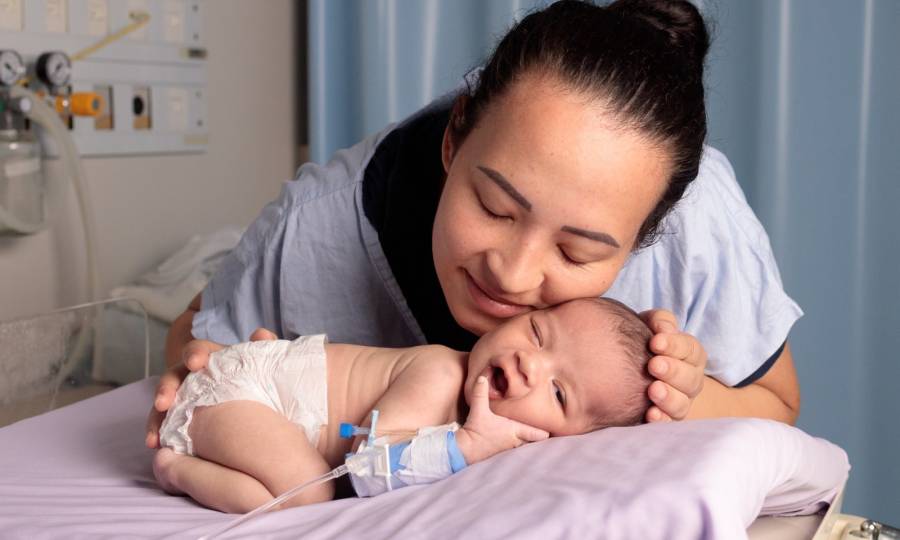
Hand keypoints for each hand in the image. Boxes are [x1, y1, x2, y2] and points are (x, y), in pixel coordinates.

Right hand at [144, 327, 277, 447]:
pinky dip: (158, 433)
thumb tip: (261, 334)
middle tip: (163, 402)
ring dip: (156, 417)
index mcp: (214, 359)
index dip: (194, 354)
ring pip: (164, 403)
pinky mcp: (182, 419)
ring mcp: (186, 398)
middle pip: (174, 376)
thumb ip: (264, 350)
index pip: (199, 350)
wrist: (265, 411)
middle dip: (166, 388)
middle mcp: (194, 376)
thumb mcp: (265, 366)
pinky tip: (156, 445)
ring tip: (154, 436)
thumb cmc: (261, 382)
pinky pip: (166, 425)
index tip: (195, 363)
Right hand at [455, 376, 548, 463]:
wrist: (465, 450)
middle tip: (546, 424)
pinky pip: (517, 447)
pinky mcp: (502, 452)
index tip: (552, 422)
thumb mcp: (478, 409)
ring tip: (532, 429)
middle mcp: (516, 441)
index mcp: (515, 430)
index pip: (540, 434)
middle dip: (540, 433)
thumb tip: (482, 378)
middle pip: (537, 440)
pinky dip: (520, 442)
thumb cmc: (475, 431)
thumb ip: (480, 392)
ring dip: (529, 438)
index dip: (547, 429)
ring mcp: (510, 448)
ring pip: (527, 444)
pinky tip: (515, 436)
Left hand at [640, 310, 706, 421]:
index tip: (655, 342)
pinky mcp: (665, 418)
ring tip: (653, 390)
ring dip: (669, 397)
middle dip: (673, 371)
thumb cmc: (644, 342)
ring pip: (682, 403)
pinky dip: (661, 420)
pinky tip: (650, 414)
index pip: (690, 349)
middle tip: (654, 365)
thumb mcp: (651, 325)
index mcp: (690, 355)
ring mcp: (680, 401)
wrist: (628, 369)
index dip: (675, 345)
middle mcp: (690, 380)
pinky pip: (668, 423)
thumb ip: (659, 321)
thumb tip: (664, 329)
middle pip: (690, 378)